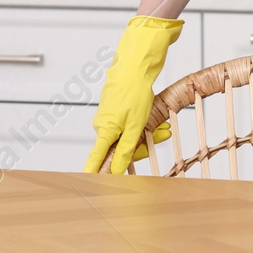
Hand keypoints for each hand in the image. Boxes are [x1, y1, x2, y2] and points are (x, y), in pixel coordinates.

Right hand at [84, 16, 183, 173]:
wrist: (134, 67)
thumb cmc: (133, 93)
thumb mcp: (135, 126)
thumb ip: (125, 150)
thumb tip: (116, 170)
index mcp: (104, 131)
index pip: (95, 159)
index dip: (93, 173)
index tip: (88, 185)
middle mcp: (103, 125)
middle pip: (120, 148)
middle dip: (142, 147)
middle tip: (161, 136)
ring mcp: (109, 117)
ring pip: (128, 136)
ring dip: (146, 135)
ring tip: (163, 128)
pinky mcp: (115, 111)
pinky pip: (129, 125)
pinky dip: (143, 126)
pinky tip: (158, 123)